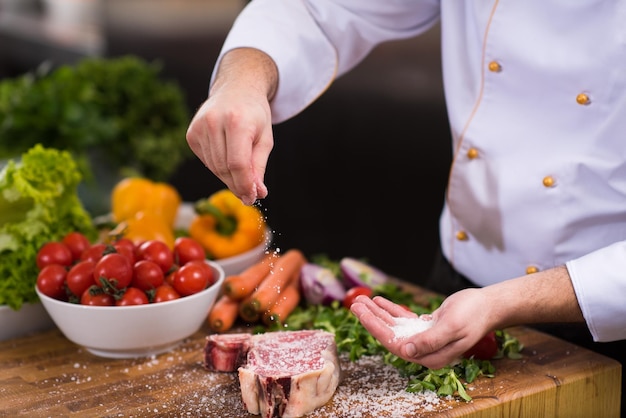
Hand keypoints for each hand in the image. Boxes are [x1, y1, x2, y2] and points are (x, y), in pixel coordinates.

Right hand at [186, 48, 277, 204]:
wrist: (237, 89)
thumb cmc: (254, 115)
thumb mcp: (265, 139)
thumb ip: (258, 167)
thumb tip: (257, 194)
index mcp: (236, 121)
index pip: (237, 164)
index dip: (244, 184)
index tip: (252, 198)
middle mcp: (213, 122)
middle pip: (224, 168)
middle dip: (238, 185)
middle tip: (249, 194)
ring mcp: (199, 127)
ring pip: (214, 168)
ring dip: (229, 178)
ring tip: (242, 175)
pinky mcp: (191, 133)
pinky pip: (206, 161)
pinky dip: (218, 167)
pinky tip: (228, 157)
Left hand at [350, 288, 495, 368]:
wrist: (489, 306)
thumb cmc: (473, 315)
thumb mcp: (452, 326)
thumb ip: (429, 340)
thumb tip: (405, 350)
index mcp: (430, 356)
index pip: (394, 343)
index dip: (374, 327)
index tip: (360, 312)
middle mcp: (424, 350)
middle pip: (390, 335)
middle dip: (371, 319)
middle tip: (355, 303)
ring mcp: (424, 339)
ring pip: (394, 326)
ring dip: (377, 313)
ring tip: (361, 299)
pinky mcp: (425, 328)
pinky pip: (403, 320)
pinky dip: (390, 310)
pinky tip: (379, 301)